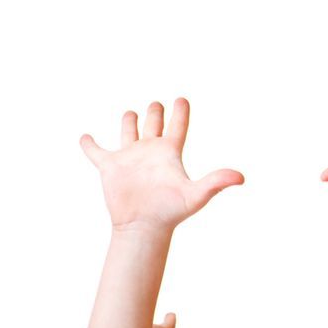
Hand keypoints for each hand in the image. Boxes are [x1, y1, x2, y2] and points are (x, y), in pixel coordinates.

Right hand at [80, 98, 242, 232]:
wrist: (142, 228)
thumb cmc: (170, 213)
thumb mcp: (196, 196)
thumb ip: (217, 182)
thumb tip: (241, 178)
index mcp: (169, 152)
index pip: (178, 125)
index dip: (181, 111)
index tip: (182, 99)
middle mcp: (150, 151)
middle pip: (153, 123)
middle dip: (155, 112)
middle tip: (157, 105)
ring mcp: (129, 158)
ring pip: (128, 131)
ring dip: (129, 121)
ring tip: (130, 114)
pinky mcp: (110, 168)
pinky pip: (96, 153)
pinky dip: (89, 145)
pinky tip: (85, 137)